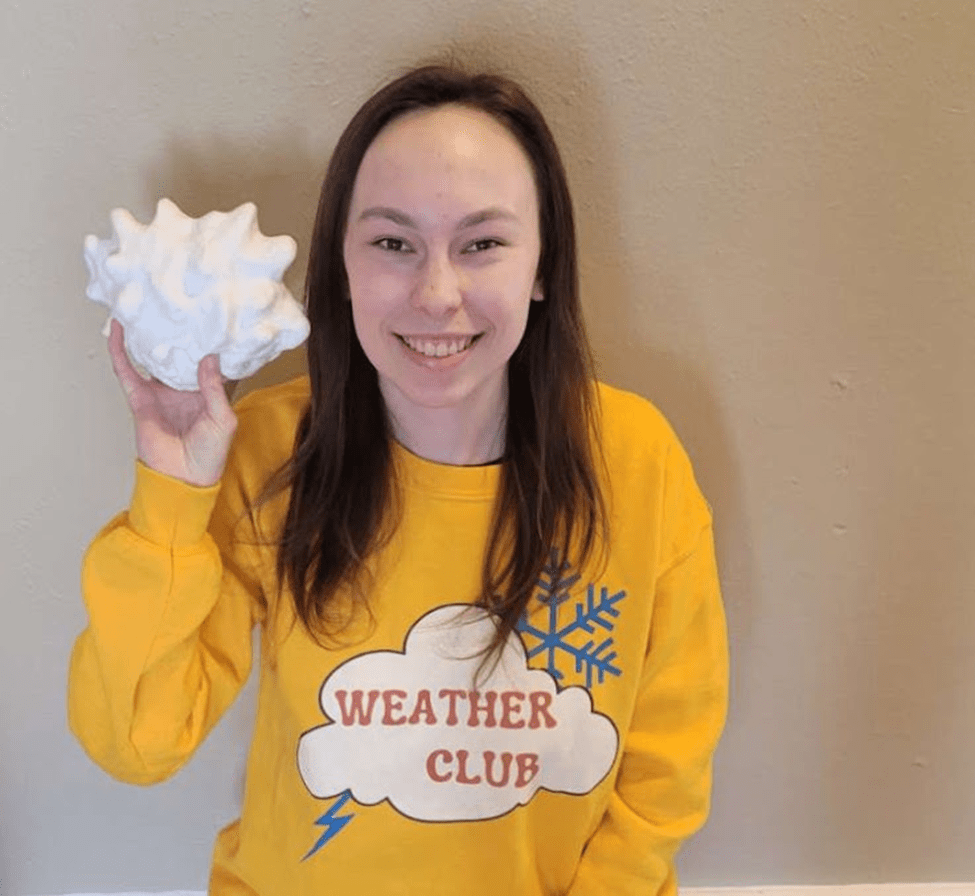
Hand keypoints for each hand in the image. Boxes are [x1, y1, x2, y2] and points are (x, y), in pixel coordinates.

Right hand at [107, 319, 238, 486]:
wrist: (183, 478)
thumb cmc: (210, 454)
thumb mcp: (223, 419)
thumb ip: (215, 389)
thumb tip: (209, 358)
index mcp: (207, 390)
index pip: (207, 358)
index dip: (208, 339)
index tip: (211, 314)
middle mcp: (183, 387)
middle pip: (177, 352)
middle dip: (177, 330)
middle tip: (178, 302)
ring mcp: (160, 391)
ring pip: (151, 356)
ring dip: (147, 334)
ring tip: (144, 305)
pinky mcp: (140, 398)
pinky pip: (127, 370)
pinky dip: (120, 350)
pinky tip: (118, 329)